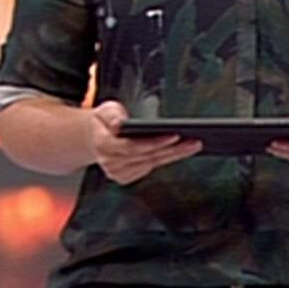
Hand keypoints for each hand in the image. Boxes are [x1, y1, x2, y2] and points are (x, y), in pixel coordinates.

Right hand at [86, 100, 201, 183]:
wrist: (94, 136)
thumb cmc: (103, 121)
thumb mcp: (105, 110)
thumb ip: (112, 115)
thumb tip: (119, 124)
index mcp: (103, 145)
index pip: (132, 147)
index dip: (154, 142)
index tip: (174, 135)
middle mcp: (110, 162)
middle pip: (147, 157)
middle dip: (173, 149)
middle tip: (194, 141)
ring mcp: (118, 172)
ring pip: (152, 163)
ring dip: (174, 155)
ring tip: (193, 145)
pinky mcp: (125, 177)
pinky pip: (150, 168)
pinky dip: (166, 159)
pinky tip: (181, 152)